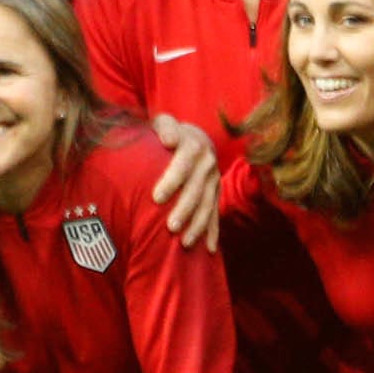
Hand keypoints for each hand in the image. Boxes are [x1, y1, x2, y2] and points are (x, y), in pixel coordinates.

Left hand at [149, 115, 221, 249]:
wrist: (196, 137)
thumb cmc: (169, 132)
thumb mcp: (164, 122)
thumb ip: (165, 127)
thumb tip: (168, 140)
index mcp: (194, 145)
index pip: (185, 163)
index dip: (173, 180)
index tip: (156, 197)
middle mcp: (208, 163)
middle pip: (198, 189)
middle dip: (186, 209)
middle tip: (170, 227)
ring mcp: (214, 180)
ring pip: (208, 205)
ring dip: (199, 225)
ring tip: (186, 243)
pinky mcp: (217, 193)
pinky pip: (216, 214)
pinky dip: (213, 232)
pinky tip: (210, 250)